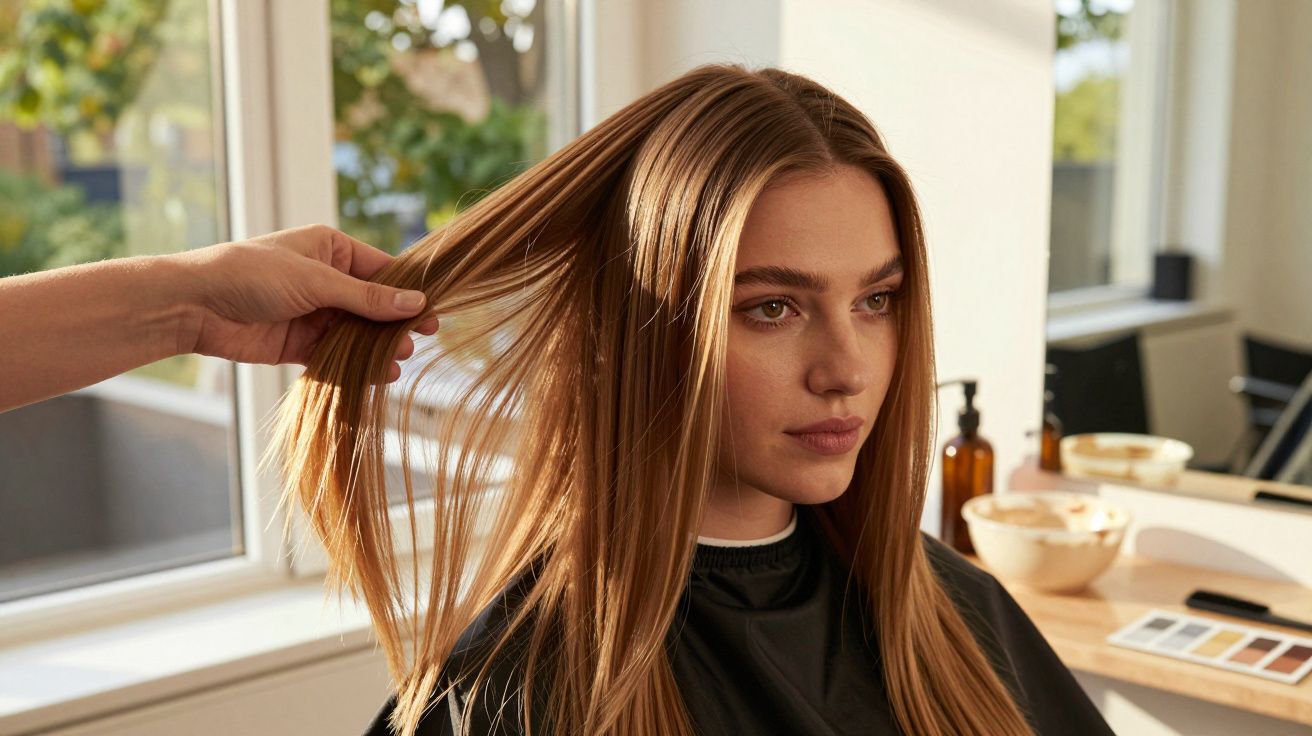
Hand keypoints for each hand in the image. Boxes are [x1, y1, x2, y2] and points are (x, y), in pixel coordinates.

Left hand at [178, 225, 436, 381]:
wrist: (195, 306)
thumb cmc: (251, 275)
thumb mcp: (316, 281)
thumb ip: (366, 298)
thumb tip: (415, 304)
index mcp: (331, 249)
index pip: (382, 271)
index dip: (408, 293)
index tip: (433, 314)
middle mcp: (326, 279)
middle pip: (374, 304)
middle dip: (395, 324)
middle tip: (417, 341)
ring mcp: (314, 312)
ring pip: (358, 332)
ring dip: (379, 347)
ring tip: (398, 360)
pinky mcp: (300, 343)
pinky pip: (338, 354)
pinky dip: (358, 365)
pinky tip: (379, 375)